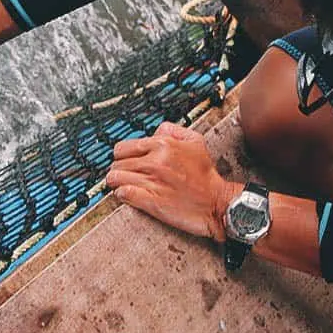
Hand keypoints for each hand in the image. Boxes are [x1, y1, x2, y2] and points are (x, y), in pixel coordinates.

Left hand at [106, 122, 243, 242]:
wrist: (217, 202)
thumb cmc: (206, 176)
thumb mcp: (196, 142)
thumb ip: (173, 130)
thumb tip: (155, 131)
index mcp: (163, 146)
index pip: (122, 147)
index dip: (121, 156)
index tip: (124, 162)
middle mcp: (155, 162)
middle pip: (116, 164)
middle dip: (118, 170)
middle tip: (124, 176)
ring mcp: (152, 182)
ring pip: (116, 178)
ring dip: (116, 183)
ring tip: (124, 186)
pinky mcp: (151, 201)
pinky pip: (123, 193)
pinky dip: (121, 195)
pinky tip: (128, 195)